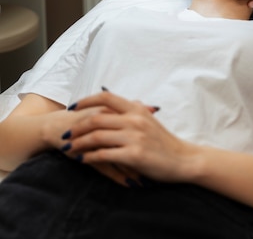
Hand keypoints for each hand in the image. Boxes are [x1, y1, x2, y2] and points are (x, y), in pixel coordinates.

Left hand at [60, 91, 197, 185]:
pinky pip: (104, 154)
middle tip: (66, 135)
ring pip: (97, 136)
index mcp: (136, 108)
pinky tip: (84, 160)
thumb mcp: (148, 119)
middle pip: (96, 118)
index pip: (106, 97)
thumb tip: (110, 99)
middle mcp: (134, 119)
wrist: (183, 159)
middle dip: (77, 127)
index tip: (72, 108)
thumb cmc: (163, 141)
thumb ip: (130, 110)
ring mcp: (134, 137)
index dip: (86, 101)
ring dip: (79, 143)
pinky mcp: (134, 155)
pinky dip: (90, 157)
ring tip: (69, 149)